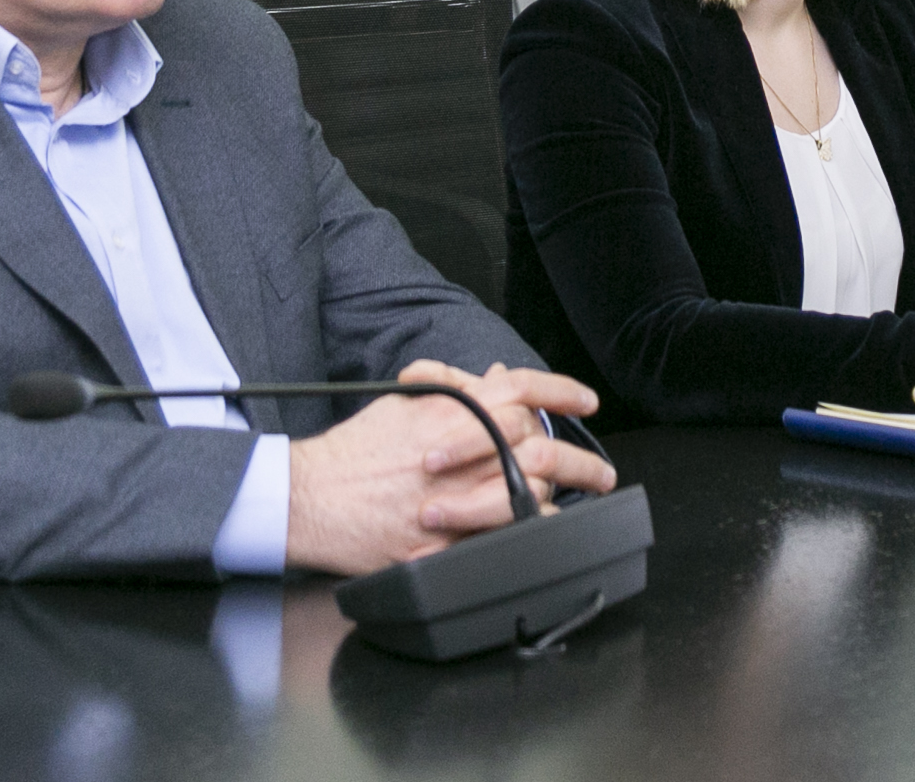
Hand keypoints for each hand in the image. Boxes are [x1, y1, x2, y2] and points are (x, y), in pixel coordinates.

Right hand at [284, 362, 615, 576]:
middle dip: (582, 460)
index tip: (586, 402)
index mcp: (456, 409)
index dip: (562, 391)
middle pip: (542, 445)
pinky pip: (509, 534)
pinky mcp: (451, 538)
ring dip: (560, 495)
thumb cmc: (356, 451)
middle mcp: (466, 450)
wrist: (313, 497)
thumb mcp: (405, 401)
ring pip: (533, 490)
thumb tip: (493, 377)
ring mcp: (462, 495)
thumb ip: (454, 386)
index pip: (524, 389)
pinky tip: (544, 528)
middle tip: (601, 472)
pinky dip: (531, 529)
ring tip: (581, 502)